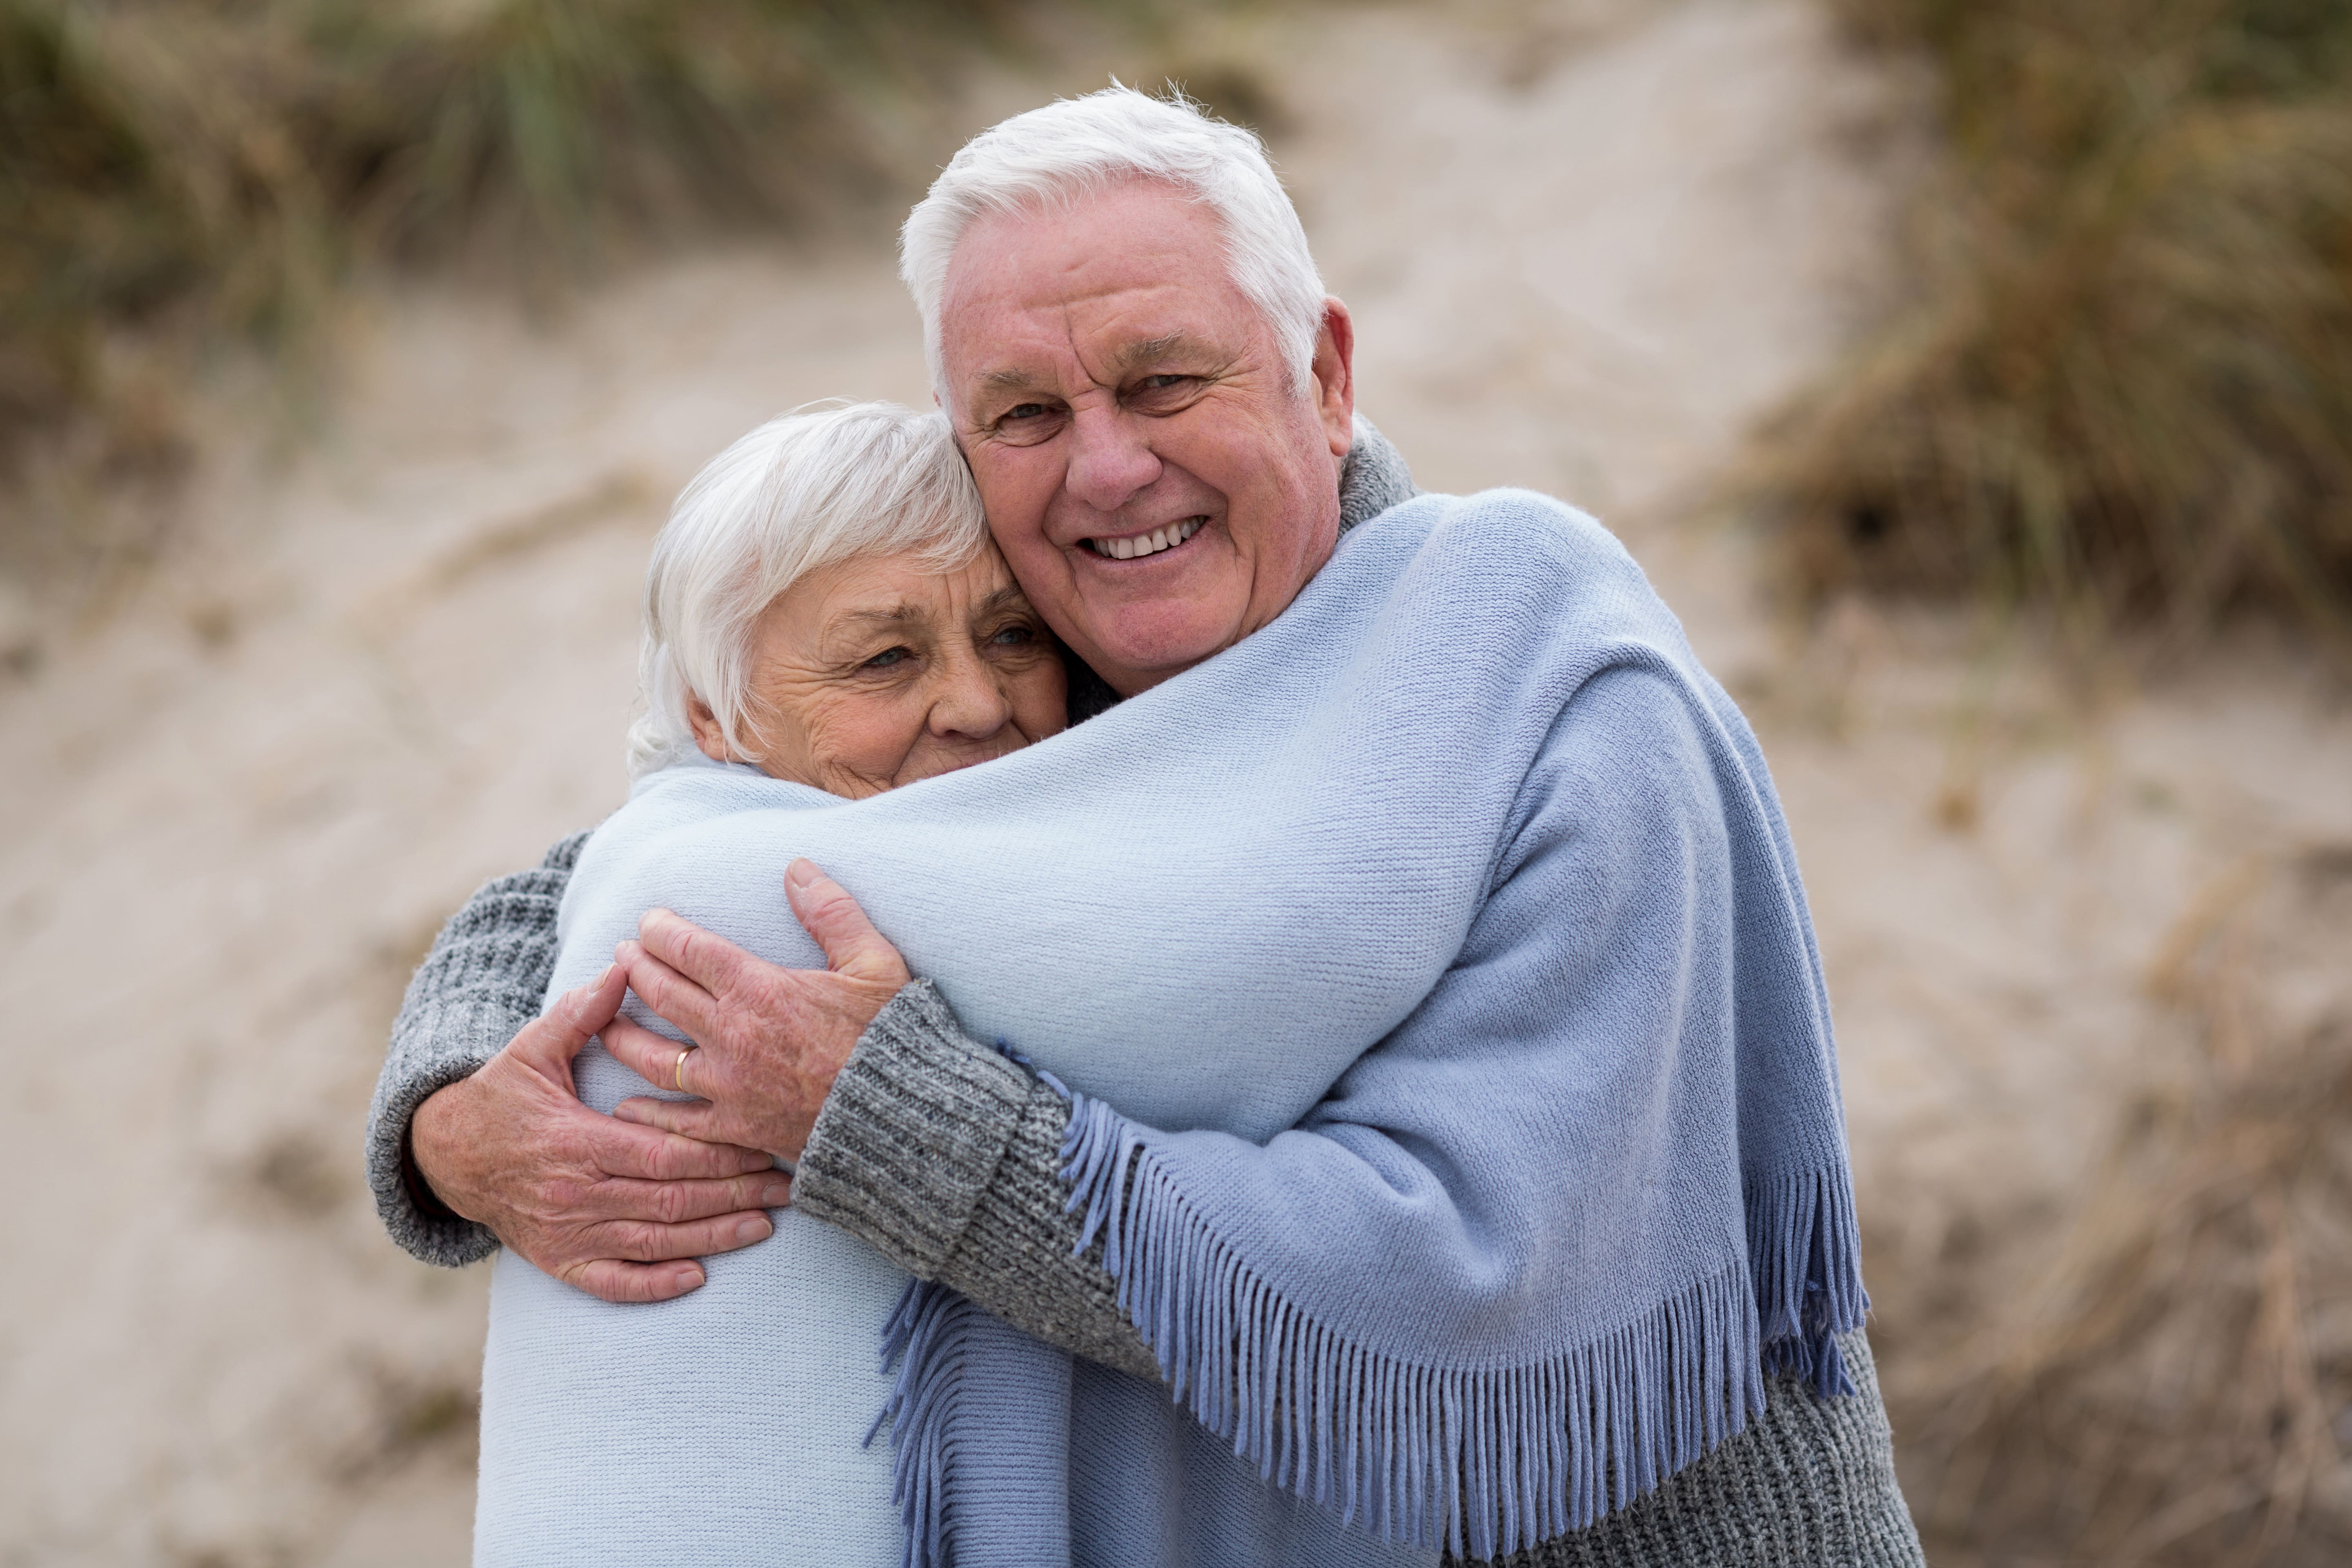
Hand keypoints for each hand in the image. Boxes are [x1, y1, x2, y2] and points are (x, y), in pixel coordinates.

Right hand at [408, 962, 792, 1302]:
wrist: (446, 1153)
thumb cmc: (502, 1095)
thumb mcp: (533, 1048)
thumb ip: (582, 1013)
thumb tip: (623, 968)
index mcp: (577, 1140)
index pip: (663, 1154)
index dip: (717, 1154)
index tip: (763, 1144)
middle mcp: (575, 1193)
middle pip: (669, 1200)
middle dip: (733, 1194)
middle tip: (785, 1185)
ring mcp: (567, 1233)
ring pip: (652, 1242)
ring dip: (712, 1237)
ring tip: (763, 1224)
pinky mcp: (558, 1261)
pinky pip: (611, 1283)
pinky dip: (654, 1285)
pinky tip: (697, 1277)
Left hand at [604, 858, 910, 1159]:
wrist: (900, 1117)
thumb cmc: (890, 1037)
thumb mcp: (874, 962)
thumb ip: (832, 912)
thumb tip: (796, 868)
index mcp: (759, 988)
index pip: (690, 949)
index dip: (662, 930)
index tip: (649, 921)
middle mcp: (731, 1034)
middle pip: (662, 993)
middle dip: (636, 968)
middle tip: (621, 955)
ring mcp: (728, 1085)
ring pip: (652, 1057)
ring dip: (622, 1034)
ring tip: (605, 1022)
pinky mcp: (735, 1127)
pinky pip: (677, 1121)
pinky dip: (647, 1112)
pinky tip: (626, 1104)